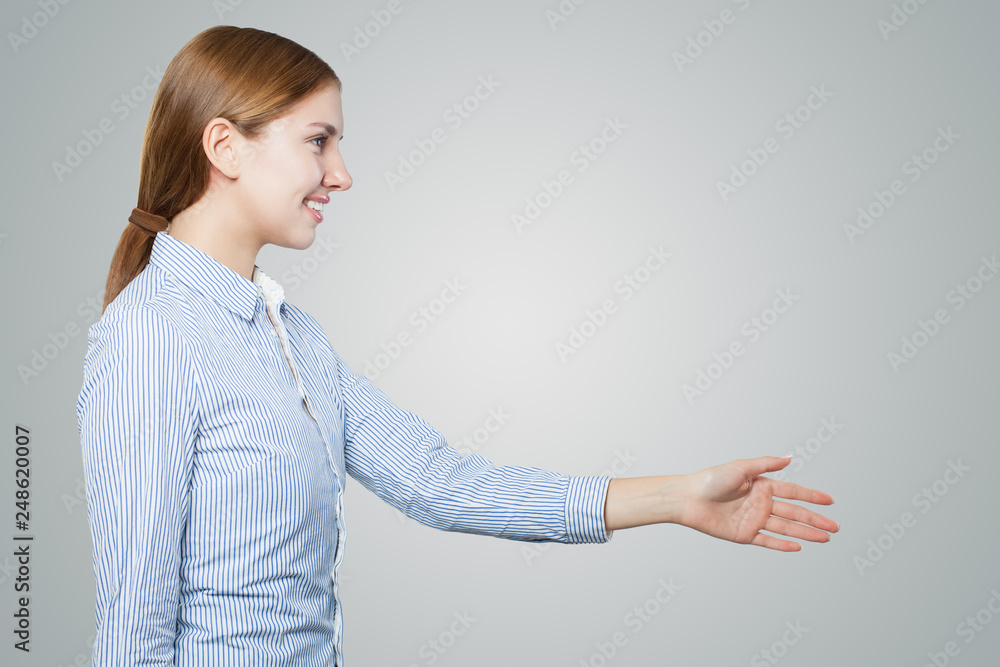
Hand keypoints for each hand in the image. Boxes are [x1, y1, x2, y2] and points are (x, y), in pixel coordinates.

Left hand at [678, 456, 838, 550]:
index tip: (830, 501)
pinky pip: (768, 541)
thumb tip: (790, 458)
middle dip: (815, 519)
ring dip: (806, 533)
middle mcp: (760, 504)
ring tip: (825, 538)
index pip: (793, 492)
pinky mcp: (744, 535)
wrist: (688, 499)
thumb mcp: (741, 468)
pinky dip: (782, 545)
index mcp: (761, 486)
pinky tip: (799, 546)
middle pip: (794, 513)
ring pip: (786, 528)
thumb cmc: (711, 480)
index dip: (812, 497)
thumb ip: (766, 464)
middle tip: (835, 527)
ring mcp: (754, 520)